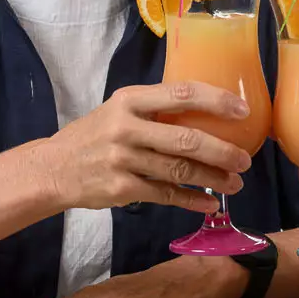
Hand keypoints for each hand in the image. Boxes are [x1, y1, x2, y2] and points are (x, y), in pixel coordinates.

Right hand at [34, 81, 253, 213]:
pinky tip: (210, 203)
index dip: (217, 101)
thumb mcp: (118, 110)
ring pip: (179, 170)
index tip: (243, 110)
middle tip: (245, 160)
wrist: (53, 168)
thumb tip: (207, 114)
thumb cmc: (93, 135)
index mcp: (130, 100)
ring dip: (213, 179)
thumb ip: (154, 110)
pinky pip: (165, 195)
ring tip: (236, 184)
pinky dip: (192, 200)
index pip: (182, 93)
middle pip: (186, 139)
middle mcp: (126, 127)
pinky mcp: (121, 189)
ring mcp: (123, 160)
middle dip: (222, 151)